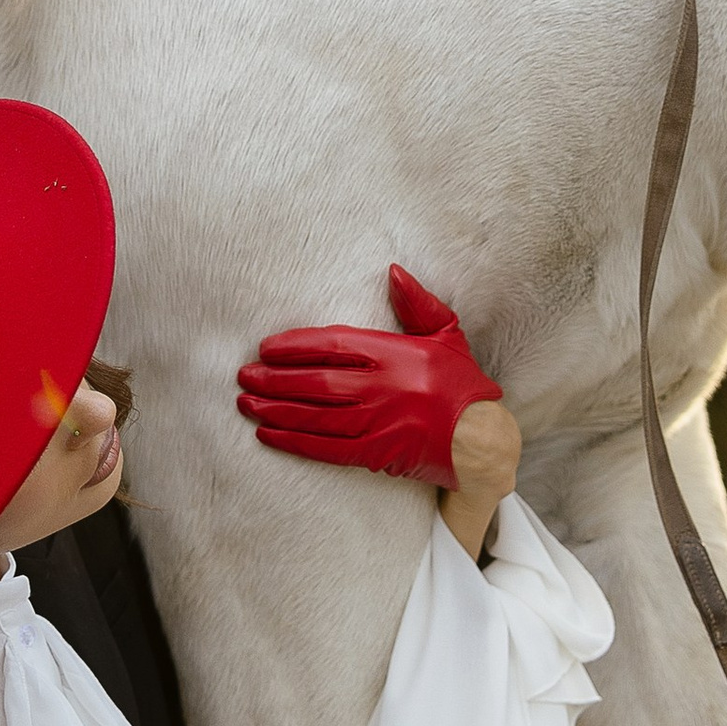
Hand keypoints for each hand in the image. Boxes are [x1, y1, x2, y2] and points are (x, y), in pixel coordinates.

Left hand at [238, 266, 502, 488]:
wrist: (482, 440)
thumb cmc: (462, 384)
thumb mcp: (447, 334)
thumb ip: (417, 302)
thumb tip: (393, 272)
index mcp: (395, 354)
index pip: (333, 345)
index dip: (295, 346)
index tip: (266, 347)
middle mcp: (382, 388)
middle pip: (316, 381)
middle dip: (275, 378)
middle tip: (243, 375)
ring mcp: (377, 423)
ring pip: (314, 415)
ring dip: (276, 409)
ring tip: (246, 402)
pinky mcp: (375, 454)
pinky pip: (325, 448)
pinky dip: (294, 442)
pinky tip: (269, 434)